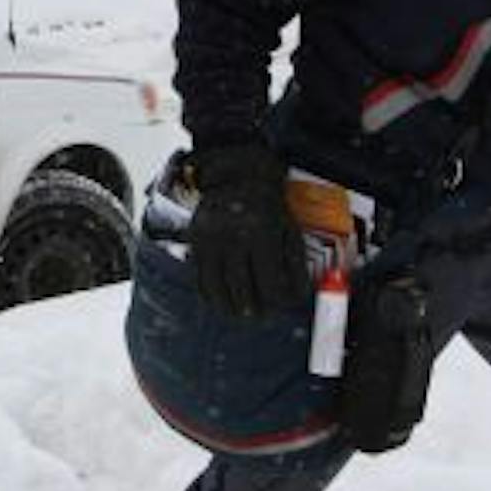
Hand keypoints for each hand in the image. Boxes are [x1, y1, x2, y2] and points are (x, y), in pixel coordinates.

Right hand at [188, 144, 307, 317]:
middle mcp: (233, 236)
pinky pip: (199, 279)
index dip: (279, 301)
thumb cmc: (267, 204)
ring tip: (240, 314)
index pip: (271, 283)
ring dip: (230, 309)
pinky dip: (209, 295)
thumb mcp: (287, 228)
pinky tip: (219, 301)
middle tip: (261, 315)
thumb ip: (293, 262)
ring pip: (218, 290)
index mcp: (262, 232)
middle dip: (255, 310)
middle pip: (244, 292)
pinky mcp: (195, 241)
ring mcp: (211, 239)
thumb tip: (296, 295)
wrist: (235, 175)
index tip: (282, 305)